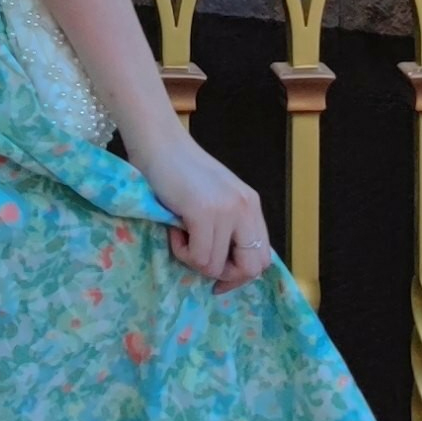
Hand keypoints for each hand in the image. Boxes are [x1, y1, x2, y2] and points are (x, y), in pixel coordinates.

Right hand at [138, 135, 273, 289]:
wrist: (159, 143)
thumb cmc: (179, 170)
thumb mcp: (217, 198)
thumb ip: (228, 224)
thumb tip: (227, 264)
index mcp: (252, 206)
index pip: (262, 258)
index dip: (241, 274)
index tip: (218, 277)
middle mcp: (246, 209)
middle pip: (251, 268)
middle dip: (224, 276)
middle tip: (200, 263)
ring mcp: (226, 211)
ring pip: (216, 266)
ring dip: (193, 260)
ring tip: (180, 235)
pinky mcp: (204, 213)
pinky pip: (198, 257)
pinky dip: (182, 252)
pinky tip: (174, 231)